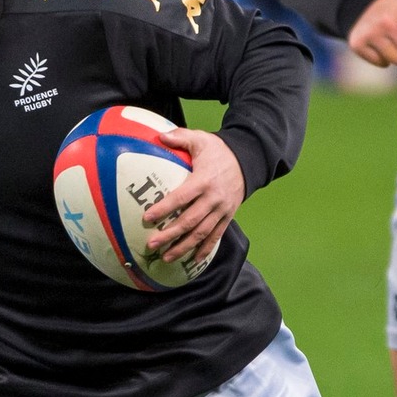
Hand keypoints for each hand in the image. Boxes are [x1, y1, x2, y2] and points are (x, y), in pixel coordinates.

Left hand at [146, 129, 244, 265]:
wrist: (248, 160)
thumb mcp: (201, 139)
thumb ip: (181, 137)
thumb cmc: (220, 150)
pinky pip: (216, 236)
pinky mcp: (228, 216)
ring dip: (184, 247)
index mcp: (204, 180)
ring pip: (202, 233)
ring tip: (167, 257)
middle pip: (190, 221)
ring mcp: (222, 210)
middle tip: (151, 244)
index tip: (147, 218)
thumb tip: (160, 136)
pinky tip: (193, 260)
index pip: (182, 197)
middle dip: (170, 235)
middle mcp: (214, 198)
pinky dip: (205, 249)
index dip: (165, 208)